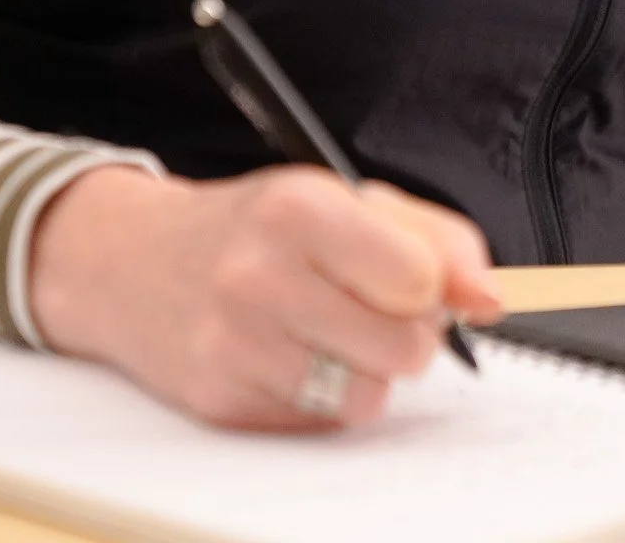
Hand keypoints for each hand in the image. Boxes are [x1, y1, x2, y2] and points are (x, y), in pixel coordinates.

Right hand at [29, 163, 504, 428]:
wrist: (130, 262)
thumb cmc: (256, 226)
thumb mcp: (344, 199)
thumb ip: (436, 238)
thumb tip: (493, 299)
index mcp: (299, 209)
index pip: (415, 279)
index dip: (433, 288)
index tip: (418, 281)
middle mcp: (259, 277)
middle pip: (402, 349)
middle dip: (411, 336)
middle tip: (383, 311)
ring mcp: (233, 346)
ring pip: (365, 399)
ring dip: (370, 374)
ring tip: (339, 334)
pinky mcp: (218, 405)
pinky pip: (318, 425)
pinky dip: (323, 399)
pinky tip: (295, 356)